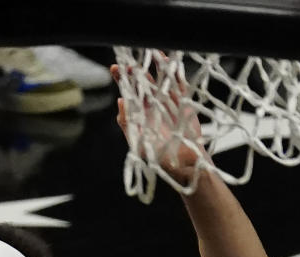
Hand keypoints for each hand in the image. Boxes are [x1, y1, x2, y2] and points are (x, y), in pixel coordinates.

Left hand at [112, 57, 206, 184]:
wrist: (184, 162)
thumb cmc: (159, 156)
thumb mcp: (138, 142)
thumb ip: (128, 123)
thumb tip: (120, 102)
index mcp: (140, 114)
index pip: (128, 92)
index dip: (122, 79)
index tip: (115, 68)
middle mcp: (152, 105)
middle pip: (142, 82)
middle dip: (136, 69)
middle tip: (130, 57)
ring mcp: (168, 101)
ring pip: (160, 78)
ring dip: (155, 65)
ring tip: (149, 51)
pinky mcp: (183, 101)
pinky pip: (177, 82)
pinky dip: (173, 71)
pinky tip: (168, 59)